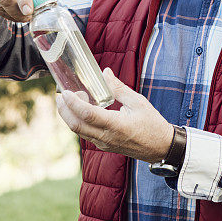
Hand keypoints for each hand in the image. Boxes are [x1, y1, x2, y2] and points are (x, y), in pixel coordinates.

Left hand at [55, 68, 173, 162]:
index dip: (73, 103)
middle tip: (60, 96)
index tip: (66, 92)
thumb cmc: (152, 124)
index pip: (87, 114)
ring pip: (79, 131)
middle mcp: (107, 137)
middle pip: (76, 125)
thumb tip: (105, 72)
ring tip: (70, 101)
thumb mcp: (138, 102)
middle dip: (64, 110)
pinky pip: (86, 134)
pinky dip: (78, 122)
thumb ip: (119, 88)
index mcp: (116, 125)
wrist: (161, 147)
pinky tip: (81, 111)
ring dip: (70, 116)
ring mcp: (104, 143)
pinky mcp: (105, 146)